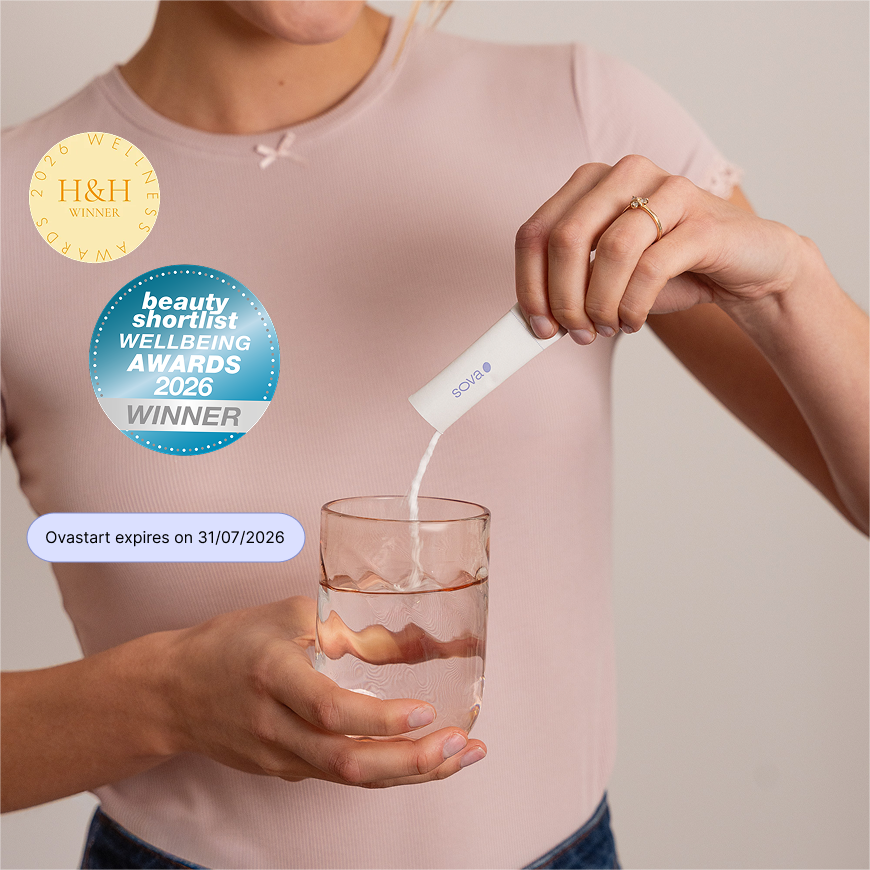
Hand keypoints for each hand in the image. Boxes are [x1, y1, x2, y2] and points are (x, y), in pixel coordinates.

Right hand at [162, 596, 485, 787]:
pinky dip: (387, 771)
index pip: (328, 709)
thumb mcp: (285, 616)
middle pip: (346, 762)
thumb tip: (411, 640)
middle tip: (461, 745)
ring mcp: (279, 757)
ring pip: (351, 778)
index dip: (379, 717)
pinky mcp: (286, 770)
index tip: (425, 709)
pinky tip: (423, 759)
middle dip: (411, 760)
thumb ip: (345, 627)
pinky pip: (342, 777)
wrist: (173, 692)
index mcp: (272, 676)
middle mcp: (275, 726)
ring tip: (461, 755)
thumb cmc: (230, 643)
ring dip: (411, 772)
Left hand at [515, 154, 804, 342]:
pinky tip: (633, 320)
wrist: (744, 265)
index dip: (528, 285)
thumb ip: (568, 287)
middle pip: (565, 239)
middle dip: (562, 298)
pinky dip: (633, 305)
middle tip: (575, 332)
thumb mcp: (606, 277)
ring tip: (608, 328)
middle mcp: (624, 175)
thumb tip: (531, 321)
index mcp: (590, 184)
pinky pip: (651, 267)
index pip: (536, 233)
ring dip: (600, 305)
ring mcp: (667, 190)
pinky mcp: (702, 220)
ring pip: (609, 251)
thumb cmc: (668, 269)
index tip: (536, 327)